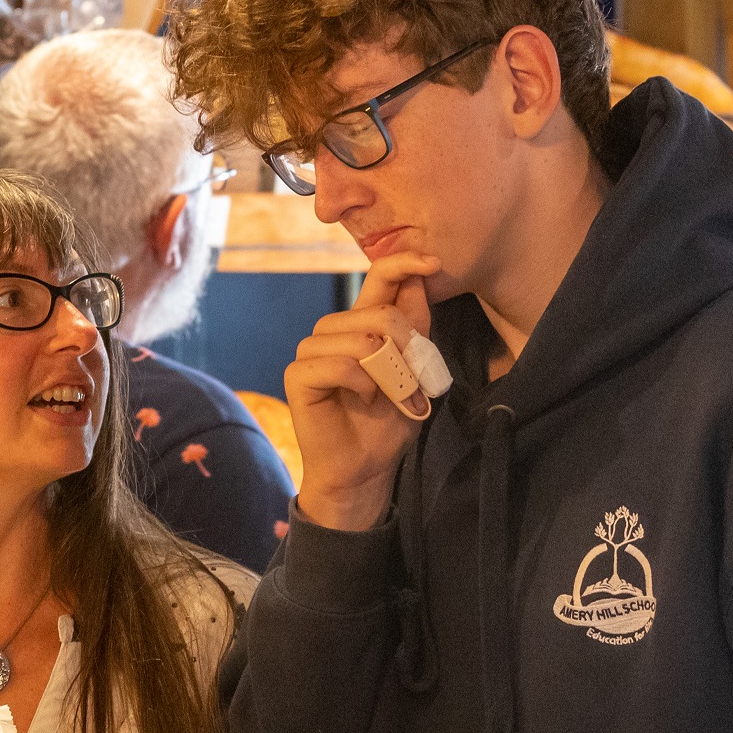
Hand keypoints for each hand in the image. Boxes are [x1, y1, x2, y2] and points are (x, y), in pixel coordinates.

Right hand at [285, 254, 443, 529]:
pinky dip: (360, 381)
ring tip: (395, 396)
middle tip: (415, 382)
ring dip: (386, 371)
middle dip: (405, 347)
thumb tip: (421, 276)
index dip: (403, 262)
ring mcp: (312, 352)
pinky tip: (365, 397)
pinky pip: (336, 364)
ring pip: (357, 338)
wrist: (366, 470)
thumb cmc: (387, 423)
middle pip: (375, 313)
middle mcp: (333, 331)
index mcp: (361, 324)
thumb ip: (416, 328)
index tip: (434, 262)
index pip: (377, 277)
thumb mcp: (414, 371)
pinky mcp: (298, 376)